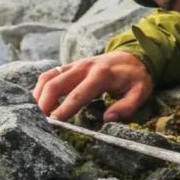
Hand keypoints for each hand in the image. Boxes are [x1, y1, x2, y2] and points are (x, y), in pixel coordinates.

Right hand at [32, 51, 153, 121]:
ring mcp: (75, 65)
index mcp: (101, 75)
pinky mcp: (70, 65)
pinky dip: (41, 88)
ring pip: (48, 77)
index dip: (64, 109)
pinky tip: (41, 102)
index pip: (78, 94)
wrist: (134, 55)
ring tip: (39, 114)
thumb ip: (126, 106)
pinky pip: (50, 74)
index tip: (53, 123)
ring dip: (39, 96)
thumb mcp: (140, 92)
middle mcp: (84, 68)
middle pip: (56, 84)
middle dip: (44, 103)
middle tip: (39, 122)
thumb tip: (107, 119)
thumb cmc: (136, 77)